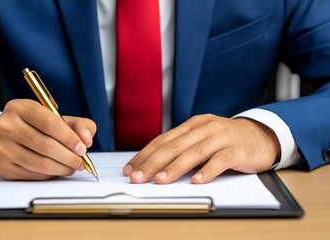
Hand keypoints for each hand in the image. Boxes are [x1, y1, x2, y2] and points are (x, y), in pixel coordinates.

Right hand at [0, 99, 95, 179]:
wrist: (5, 136)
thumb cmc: (35, 126)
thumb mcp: (57, 117)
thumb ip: (79, 125)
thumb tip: (87, 139)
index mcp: (20, 108)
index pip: (50, 123)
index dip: (70, 138)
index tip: (82, 148)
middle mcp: (6, 126)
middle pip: (46, 145)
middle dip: (69, 157)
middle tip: (80, 162)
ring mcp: (0, 147)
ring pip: (40, 163)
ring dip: (62, 168)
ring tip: (71, 167)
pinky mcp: (1, 166)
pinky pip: (33, 174)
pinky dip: (49, 175)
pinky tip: (56, 170)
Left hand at [123, 114, 279, 183]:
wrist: (261, 134)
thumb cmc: (225, 140)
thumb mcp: (200, 139)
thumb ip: (182, 148)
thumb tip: (154, 165)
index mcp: (191, 125)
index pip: (162, 140)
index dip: (144, 154)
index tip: (130, 168)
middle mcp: (203, 128)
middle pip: (173, 146)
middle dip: (152, 163)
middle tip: (138, 177)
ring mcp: (221, 137)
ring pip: (193, 152)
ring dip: (175, 168)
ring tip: (160, 180)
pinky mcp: (237, 149)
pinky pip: (220, 160)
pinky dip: (207, 170)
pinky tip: (197, 180)